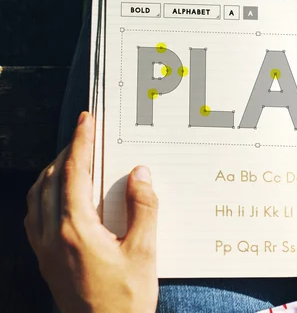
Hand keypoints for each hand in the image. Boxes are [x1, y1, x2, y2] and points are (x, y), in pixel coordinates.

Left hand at [24, 111, 158, 312]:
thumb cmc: (125, 300)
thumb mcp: (144, 252)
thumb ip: (144, 208)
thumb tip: (140, 173)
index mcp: (76, 230)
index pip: (73, 174)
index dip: (81, 143)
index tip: (86, 120)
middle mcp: (52, 236)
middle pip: (51, 180)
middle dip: (68, 151)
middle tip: (85, 133)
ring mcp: (44, 250)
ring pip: (37, 196)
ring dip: (53, 170)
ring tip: (73, 157)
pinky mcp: (44, 261)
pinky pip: (34, 216)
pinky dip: (43, 193)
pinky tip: (58, 194)